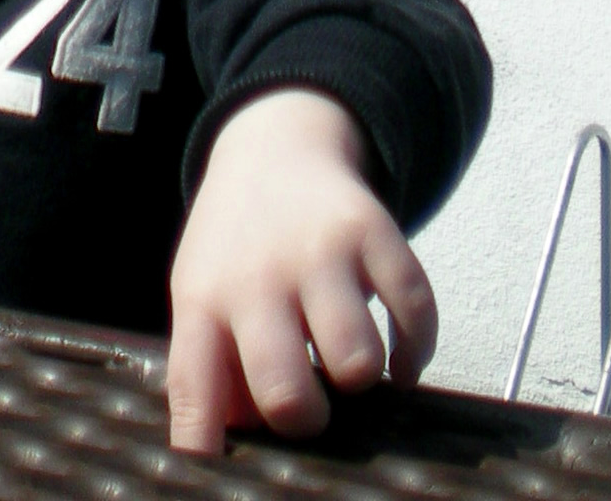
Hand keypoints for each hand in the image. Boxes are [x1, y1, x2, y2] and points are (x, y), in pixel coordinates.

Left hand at [166, 87, 437, 454]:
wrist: (273, 143)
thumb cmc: (235, 243)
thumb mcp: (201, 293)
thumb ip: (212, 367)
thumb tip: (241, 438)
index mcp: (204, 299)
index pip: (195, 391)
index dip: (209, 449)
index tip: (228, 480)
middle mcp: (259, 276)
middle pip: (289, 394)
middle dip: (307, 419)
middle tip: (311, 403)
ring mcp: (319, 252)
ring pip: (357, 364)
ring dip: (359, 378)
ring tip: (345, 360)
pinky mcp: (374, 230)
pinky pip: (415, 314)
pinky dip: (414, 352)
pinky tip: (396, 356)